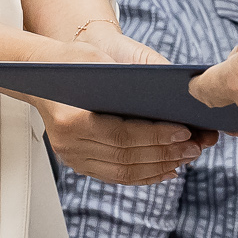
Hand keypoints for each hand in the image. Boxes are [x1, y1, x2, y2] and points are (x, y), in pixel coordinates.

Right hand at [39, 27, 218, 182]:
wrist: (42, 74)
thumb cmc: (74, 62)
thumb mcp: (101, 60)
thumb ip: (131, 78)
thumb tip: (176, 92)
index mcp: (72, 120)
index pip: (121, 136)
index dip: (156, 137)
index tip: (185, 131)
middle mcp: (69, 146)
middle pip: (125, 158)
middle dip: (165, 153)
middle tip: (195, 147)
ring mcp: (72, 158)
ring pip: (123, 173)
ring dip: (159, 167)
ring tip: (187, 157)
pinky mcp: (79, 164)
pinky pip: (116, 176)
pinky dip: (144, 175)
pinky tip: (167, 169)